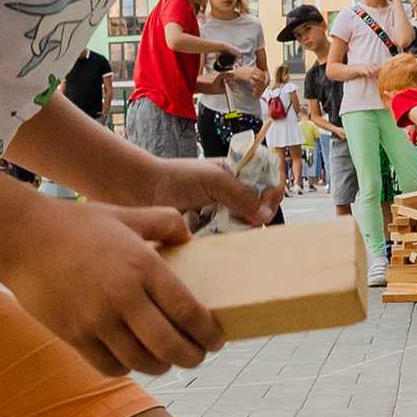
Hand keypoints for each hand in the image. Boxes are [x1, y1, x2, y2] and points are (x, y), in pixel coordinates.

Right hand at [0, 196, 224, 375]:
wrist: (22, 238)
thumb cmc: (76, 224)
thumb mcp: (124, 214)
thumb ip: (162, 221)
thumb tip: (188, 235)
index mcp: (142, 265)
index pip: (188, 311)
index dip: (208, 333)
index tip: (217, 340)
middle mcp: (122, 296)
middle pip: (170, 345)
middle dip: (192, 357)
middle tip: (198, 356)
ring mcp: (97, 319)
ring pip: (141, 362)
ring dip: (161, 366)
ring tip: (166, 360)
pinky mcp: (75, 335)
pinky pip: (110, 366)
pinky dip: (126, 368)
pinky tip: (132, 358)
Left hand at [151, 156, 281, 228]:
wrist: (142, 192)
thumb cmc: (175, 178)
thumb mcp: (213, 180)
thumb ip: (241, 194)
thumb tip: (265, 215)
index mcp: (238, 174)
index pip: (270, 181)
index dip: (273, 191)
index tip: (266, 201)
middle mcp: (234, 195)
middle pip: (263, 208)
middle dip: (258, 214)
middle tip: (246, 219)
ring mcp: (223, 215)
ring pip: (247, 227)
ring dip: (241, 230)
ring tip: (225, 227)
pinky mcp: (212, 233)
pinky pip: (228, 241)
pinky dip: (227, 242)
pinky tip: (217, 238)